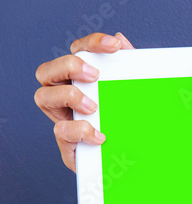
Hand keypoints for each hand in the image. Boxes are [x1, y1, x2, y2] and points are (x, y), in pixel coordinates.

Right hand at [34, 31, 134, 170]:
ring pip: (43, 96)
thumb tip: (121, 39)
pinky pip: (60, 131)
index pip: (78, 52)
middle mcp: (67, 97)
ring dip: (68, 96)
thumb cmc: (131, 124)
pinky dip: (79, 130)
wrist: (137, 164)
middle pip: (47, 70)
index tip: (114, 45)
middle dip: (68, 66)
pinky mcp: (68, 144)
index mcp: (82, 81)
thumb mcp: (136, 94)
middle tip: (94, 76)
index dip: (92, 43)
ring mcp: (64, 119)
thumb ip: (129, 67)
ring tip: (93, 107)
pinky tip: (100, 135)